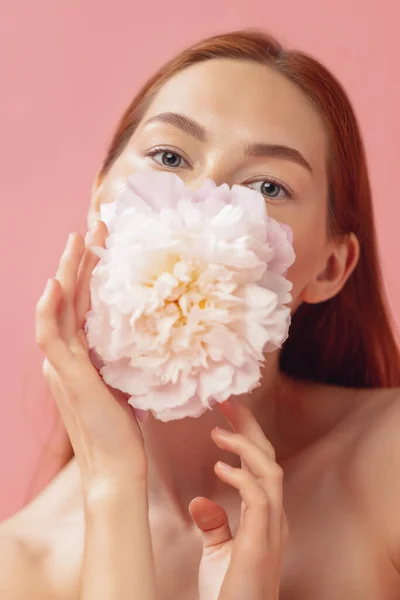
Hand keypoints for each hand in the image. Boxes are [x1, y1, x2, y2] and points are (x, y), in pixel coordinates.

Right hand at [35, 221, 147, 494]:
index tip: (107, 244)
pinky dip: (50, 309)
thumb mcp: (125, 381)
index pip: (83, 304)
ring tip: (77, 240)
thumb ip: (123, 356)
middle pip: (70, 298)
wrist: (115, 466)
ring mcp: (61, 365)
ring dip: (66, 272)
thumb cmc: (123, 428)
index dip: (92, 273)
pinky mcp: (66, 376)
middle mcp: (65, 355)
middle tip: (93, 227)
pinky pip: (50, 335)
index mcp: (79, 355)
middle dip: (81, 261)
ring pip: (58, 308)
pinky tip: (56, 284)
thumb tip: (148, 331)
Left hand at [189, 400, 288, 599]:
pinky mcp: (260, 544)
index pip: (261, 464)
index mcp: (266, 515)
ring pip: (270, 472)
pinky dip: (241, 478)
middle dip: (250, 427)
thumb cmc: (230, 592)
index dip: (246, 435)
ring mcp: (271, 529)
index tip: (226, 412)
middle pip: (269, 459)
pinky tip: (219, 468)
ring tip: (218, 431)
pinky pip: (258, 499)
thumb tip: (200, 499)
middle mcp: (274, 516)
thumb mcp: (218, 552)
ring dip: (245, 446)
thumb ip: (215, 524)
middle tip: (226, 402)